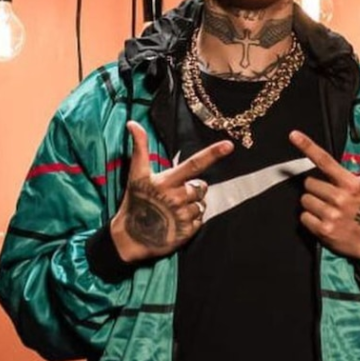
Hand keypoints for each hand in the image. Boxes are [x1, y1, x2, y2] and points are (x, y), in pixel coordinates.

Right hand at [110, 121, 233, 261]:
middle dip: (192, 188)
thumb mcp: (136, 175)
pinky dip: (192, 219)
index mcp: (168, 182)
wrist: (131, 237)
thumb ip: (139, 148)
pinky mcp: (188, 230)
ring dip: (191, 204)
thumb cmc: (135, 202)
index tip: (229, 145)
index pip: (194, 164)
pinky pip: (201, 218)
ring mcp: (184, 214)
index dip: (213, 153)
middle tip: (173, 195)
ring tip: (173, 209)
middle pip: (201, 186)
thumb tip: (133, 123)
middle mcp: (177, 197)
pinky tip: (177, 220)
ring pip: (201, 203)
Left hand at [290, 128, 359, 265]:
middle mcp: (341, 198)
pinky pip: (304, 217)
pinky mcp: (324, 231)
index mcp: (352, 183)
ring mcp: (332, 215)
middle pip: (310, 182)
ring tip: (329, 208)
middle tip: (331, 195)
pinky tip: (325, 220)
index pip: (325, 161)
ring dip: (313, 202)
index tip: (293, 135)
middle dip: (317, 187)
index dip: (308, 147)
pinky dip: (310, 218)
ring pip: (305, 200)